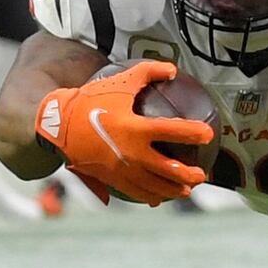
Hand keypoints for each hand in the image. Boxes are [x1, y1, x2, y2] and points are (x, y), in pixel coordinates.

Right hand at [35, 60, 211, 205]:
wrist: (58, 123)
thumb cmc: (92, 99)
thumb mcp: (120, 81)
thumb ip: (148, 72)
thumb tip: (173, 69)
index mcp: (134, 128)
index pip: (171, 131)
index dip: (193, 132)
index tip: (209, 134)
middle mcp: (130, 152)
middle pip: (168, 170)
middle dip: (189, 175)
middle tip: (202, 175)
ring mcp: (120, 169)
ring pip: (154, 186)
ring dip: (173, 190)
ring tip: (186, 190)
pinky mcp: (111, 179)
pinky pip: (135, 192)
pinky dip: (150, 196)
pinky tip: (159, 198)